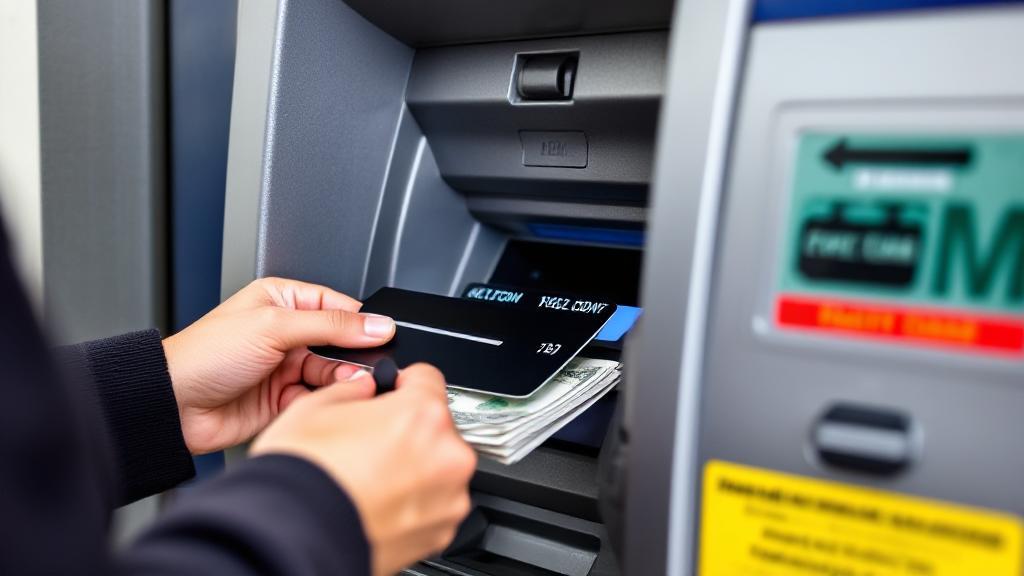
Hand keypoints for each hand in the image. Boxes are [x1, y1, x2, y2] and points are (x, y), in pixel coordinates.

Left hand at [163, 277, 395, 453]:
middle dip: (354, 355)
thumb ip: (331, 326)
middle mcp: (286, 333)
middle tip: (366, 365)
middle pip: (340, 342)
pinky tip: (325, 401)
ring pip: (334, 373)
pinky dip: (326, 402)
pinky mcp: (284, 400)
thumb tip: (377, 324)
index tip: (385, 334)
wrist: (173, 405)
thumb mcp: (274, 326)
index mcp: (282, 302)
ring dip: (342, 380)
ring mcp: (286, 367)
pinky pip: (319, 399)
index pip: (339, 307)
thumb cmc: (204, 355)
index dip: (362, 322)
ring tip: (345, 385)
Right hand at [251, 363, 475, 575]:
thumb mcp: (314, 408)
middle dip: (408, 430)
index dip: (403, 383)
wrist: (292, 539)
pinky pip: (434, 504)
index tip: (393, 393)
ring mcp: (448, 499)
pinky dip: (413, 501)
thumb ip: (351, 390)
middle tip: (371, 444)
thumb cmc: (301, 478)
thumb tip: (362, 388)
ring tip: (370, 477)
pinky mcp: (440, 533)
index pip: (427, 378)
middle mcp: (447, 456)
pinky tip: (377, 502)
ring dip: (414, 467)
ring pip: (438, 468)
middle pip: (436, 426)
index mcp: (422, 414)